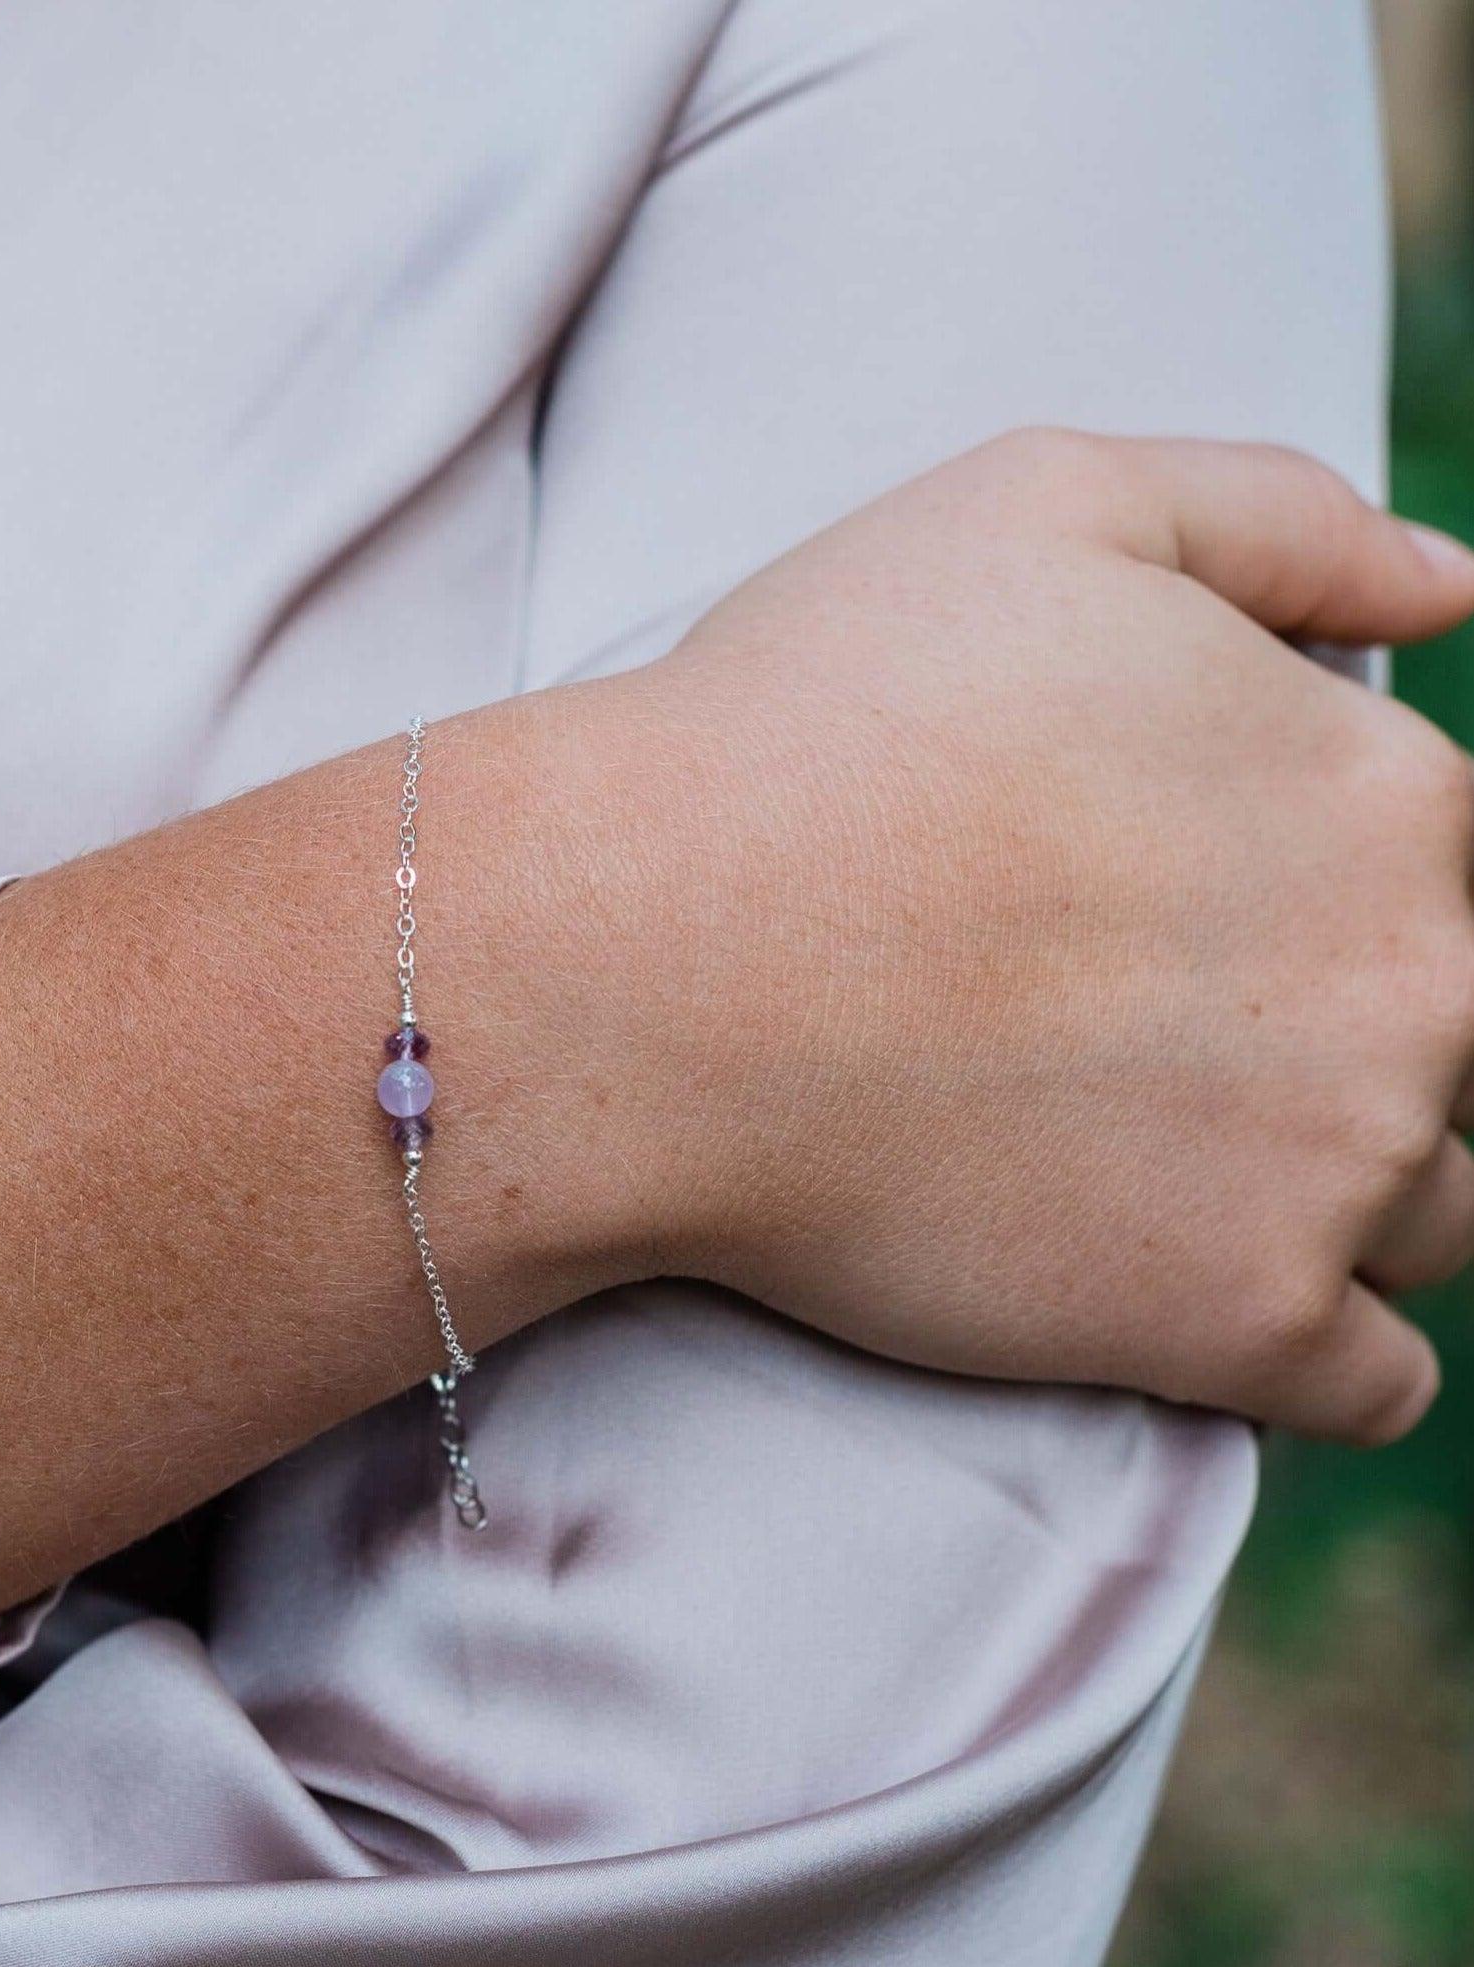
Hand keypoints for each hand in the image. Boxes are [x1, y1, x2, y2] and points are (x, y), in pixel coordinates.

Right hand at [630, 431, 1473, 1443]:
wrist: (648, 962)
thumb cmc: (815, 721)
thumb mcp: (1046, 506)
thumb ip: (1284, 523)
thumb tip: (1458, 585)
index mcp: (1388, 794)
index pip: (1449, 868)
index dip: (1315, 885)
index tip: (1183, 911)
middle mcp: (1419, 986)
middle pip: (1457, 1044)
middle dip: (1342, 1039)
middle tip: (1151, 1034)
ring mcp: (1342, 1171)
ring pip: (1436, 1212)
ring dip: (1333, 1190)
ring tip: (1153, 1158)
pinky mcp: (1240, 1327)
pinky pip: (1375, 1384)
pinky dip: (1314, 1349)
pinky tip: (1199, 1291)